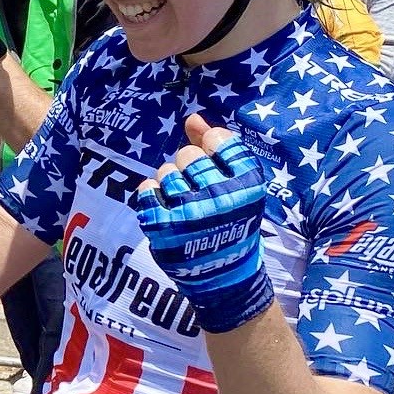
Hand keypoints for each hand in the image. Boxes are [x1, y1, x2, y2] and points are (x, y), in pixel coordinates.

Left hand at [135, 114, 274, 334]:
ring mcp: (190, 212)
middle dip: (189, 167)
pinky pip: (145, 190)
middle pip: (187, 154)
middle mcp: (221, 197)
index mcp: (247, 184)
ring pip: (165, 171)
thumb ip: (218, 147)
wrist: (223, 276)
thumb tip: (192, 117)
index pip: (218, 140)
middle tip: (198, 188)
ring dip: (170, 182)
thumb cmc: (233, 223)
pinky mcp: (163, 226)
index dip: (210, 146)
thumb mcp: (239, 186)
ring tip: (183, 201)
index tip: (212, 161)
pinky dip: (151, 195)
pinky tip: (165, 207)